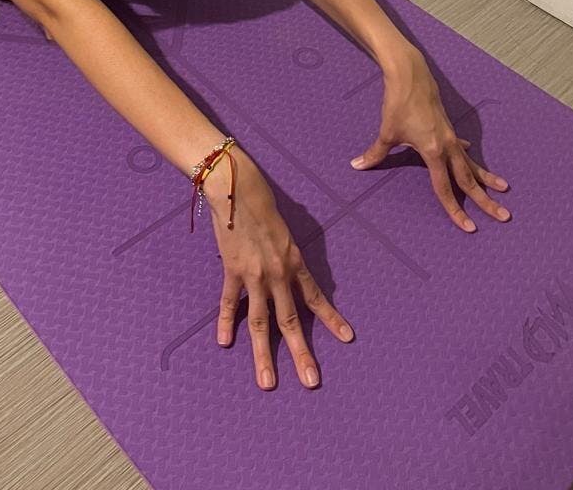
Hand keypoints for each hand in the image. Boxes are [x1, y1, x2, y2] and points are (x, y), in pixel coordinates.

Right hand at [201, 148, 354, 389]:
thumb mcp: (286, 231)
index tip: (347, 338)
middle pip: (291, 321)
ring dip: (264, 355)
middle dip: (302, 353)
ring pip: (262, 323)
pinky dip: (226, 322)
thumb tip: (289, 269)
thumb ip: (288, 254)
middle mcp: (278, 274)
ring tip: (267, 382)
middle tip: (311, 381)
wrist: (238, 190)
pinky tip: (225, 342)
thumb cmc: (263, 205)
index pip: (316, 298)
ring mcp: (254, 276)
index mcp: (295, 262)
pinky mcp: (232, 271)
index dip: (331, 319)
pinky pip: (229, 303)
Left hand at [350, 45, 510, 231]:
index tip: (468, 227)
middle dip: (485, 200)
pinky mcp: (449, 128)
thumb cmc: (398, 104)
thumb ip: (375, 153)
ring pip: (471, 164)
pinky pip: (463, 149)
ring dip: (486, 178)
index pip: (444, 189)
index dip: (455, 210)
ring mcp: (451, 137)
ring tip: (504, 189)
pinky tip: (473, 161)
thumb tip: (357, 166)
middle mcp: (448, 147)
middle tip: (504, 216)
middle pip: (468, 180)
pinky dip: (469, 157)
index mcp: (433, 152)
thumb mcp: (387, 132)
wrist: (411, 76)